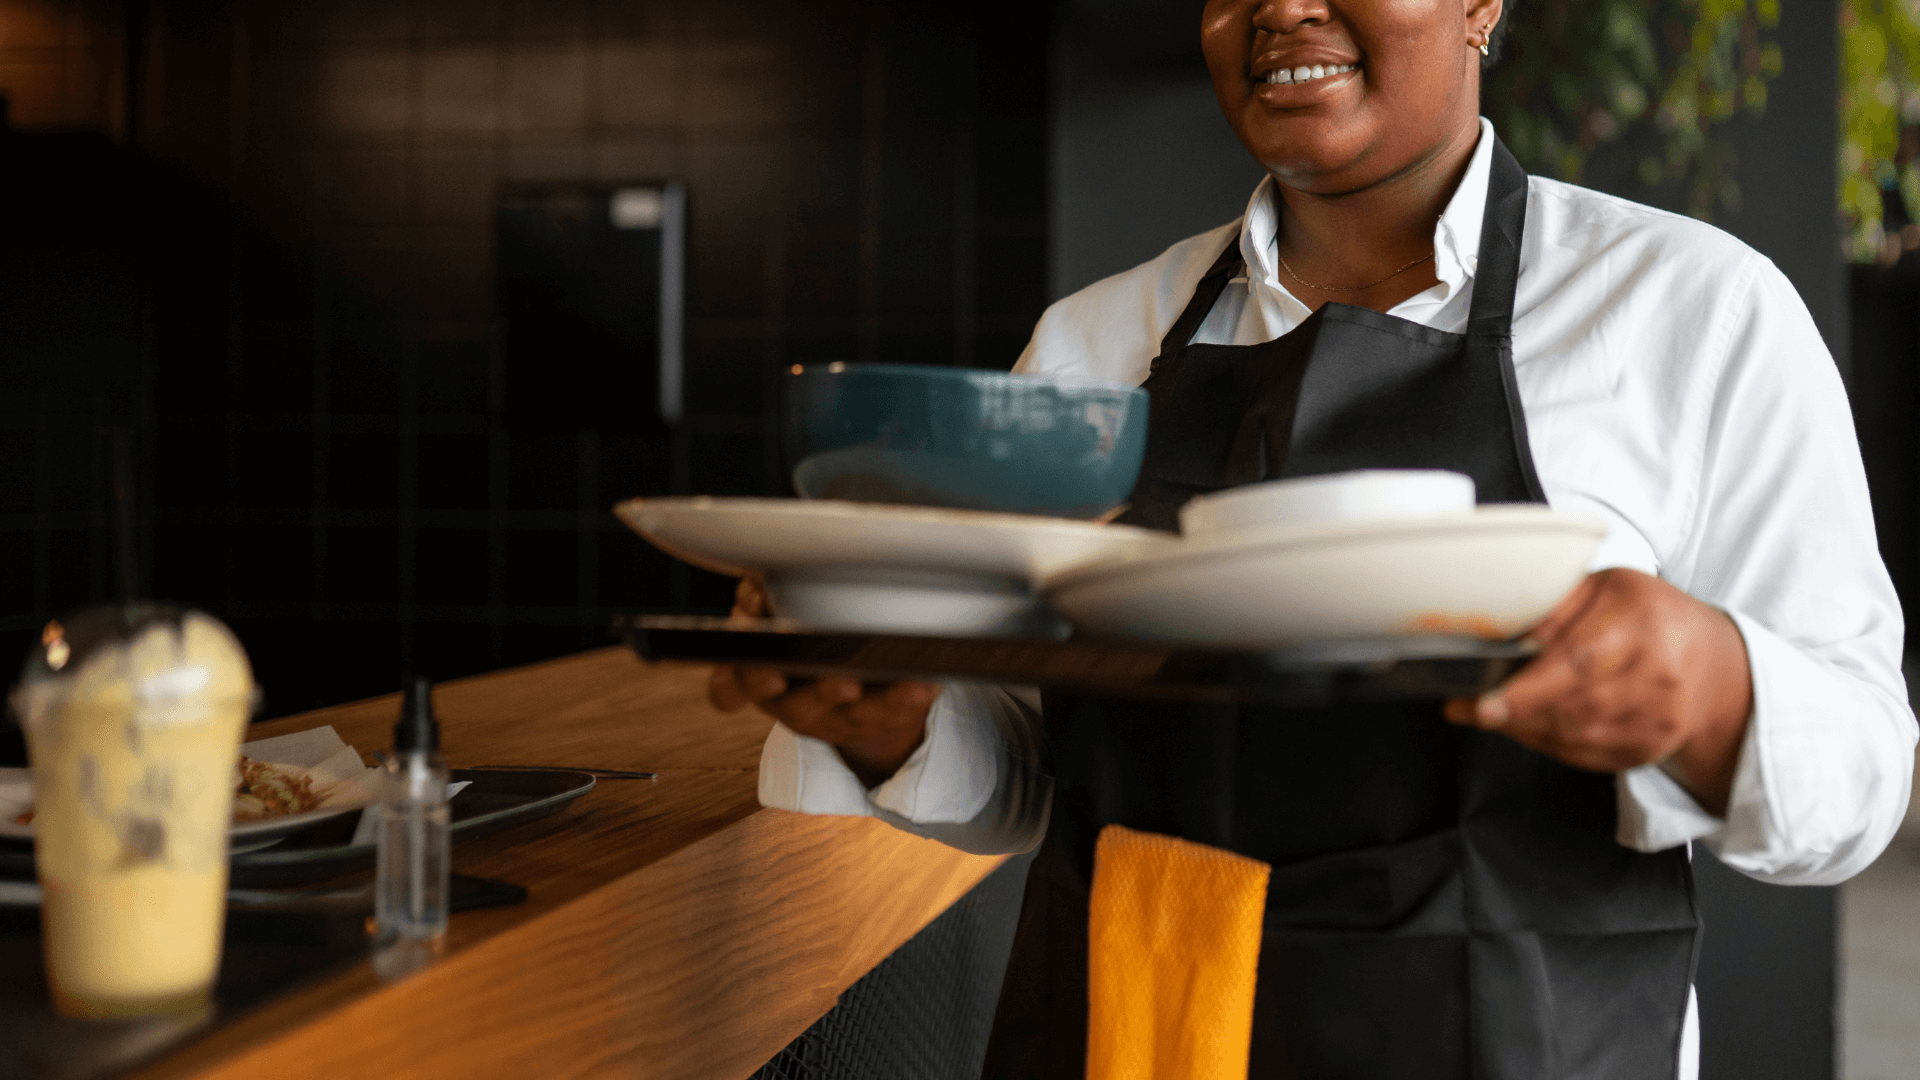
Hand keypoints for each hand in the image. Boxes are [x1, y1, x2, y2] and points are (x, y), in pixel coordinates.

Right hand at [707, 577, 937, 787]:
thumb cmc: (794, 638)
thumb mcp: (768, 615)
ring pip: (854, 716)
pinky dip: (911, 699)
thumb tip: (757, 588)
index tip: (768, 668)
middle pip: (797, 705)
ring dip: (881, 701)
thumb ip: (758, 598)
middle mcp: (788, 703)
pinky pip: (892, 716)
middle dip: (821, 694)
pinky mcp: (867, 724)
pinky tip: (929, 681)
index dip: (742, 681)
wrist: (835, 687)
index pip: (731, 688)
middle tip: (845, 684)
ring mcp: (830, 718)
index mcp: (754, 677)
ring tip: (907, 684)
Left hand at [1443, 568, 1753, 814]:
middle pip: (1574, 707)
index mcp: (1642, 624)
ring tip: (1493, 711)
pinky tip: (1527, 724)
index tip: (1483, 703)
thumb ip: (1557, 605)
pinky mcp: (1649, 749)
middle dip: (1514, 711)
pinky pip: (1585, 755)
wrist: (1713, 663)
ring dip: (1524, 727)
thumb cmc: (1649, 615)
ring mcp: (1658, 719)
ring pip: (1575, 736)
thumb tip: (1506, 633)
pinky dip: (1546, 743)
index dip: (1529, 689)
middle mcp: (1658, 676)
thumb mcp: (1606, 587)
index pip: (1580, 662)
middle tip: (1470, 706)